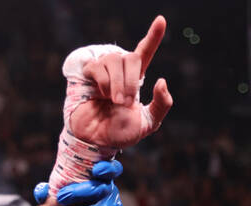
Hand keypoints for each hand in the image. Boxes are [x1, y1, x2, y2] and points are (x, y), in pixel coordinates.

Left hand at [33, 161, 122, 205]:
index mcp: (101, 178)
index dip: (108, 168)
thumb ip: (52, 191)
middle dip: (78, 192)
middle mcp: (110, 191)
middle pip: (99, 189)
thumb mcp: (62, 195)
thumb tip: (42, 191)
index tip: (96, 170)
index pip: (113, 168)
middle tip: (59, 197)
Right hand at [50, 16, 172, 187]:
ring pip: (114, 61)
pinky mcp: (88, 73)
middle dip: (131, 81)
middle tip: (125, 102)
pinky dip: (103, 84)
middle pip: (131, 57)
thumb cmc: (120, 132)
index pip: (145, 52)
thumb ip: (162, 105)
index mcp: (135, 79)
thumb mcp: (148, 123)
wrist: (97, 141)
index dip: (153, 36)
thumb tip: (161, 80)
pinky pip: (98, 68)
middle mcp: (119, 70)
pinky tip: (100, 95)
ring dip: (117, 84)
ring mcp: (103, 70)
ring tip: (115, 101)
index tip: (161, 20)